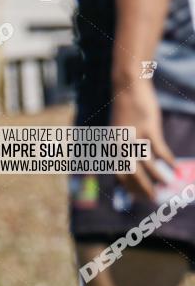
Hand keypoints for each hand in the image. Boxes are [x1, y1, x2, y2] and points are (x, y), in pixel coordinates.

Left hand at [111, 80, 175, 200]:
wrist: (127, 87)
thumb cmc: (125, 112)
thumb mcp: (118, 132)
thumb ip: (120, 149)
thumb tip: (127, 167)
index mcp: (112, 148)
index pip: (119, 175)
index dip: (129, 189)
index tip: (139, 197)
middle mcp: (120, 145)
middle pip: (131, 174)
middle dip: (142, 188)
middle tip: (153, 198)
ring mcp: (134, 137)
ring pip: (146, 164)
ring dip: (157, 177)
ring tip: (167, 186)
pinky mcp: (148, 128)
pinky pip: (159, 149)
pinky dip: (167, 160)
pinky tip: (174, 168)